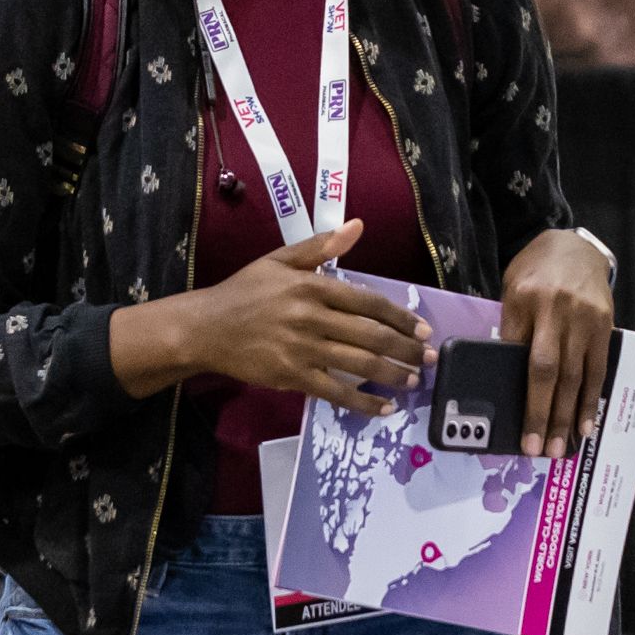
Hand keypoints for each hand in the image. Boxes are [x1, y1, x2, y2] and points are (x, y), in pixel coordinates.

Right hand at [131, 219, 432, 413]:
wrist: (205, 328)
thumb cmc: (244, 292)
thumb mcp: (280, 260)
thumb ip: (320, 247)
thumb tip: (357, 226)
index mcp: (311, 286)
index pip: (367, 301)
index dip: (399, 316)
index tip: (422, 329)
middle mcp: (311, 316)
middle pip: (370, 334)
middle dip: (405, 348)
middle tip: (428, 358)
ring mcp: (301, 349)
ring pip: (358, 363)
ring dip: (392, 374)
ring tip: (413, 381)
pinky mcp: (291, 376)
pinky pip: (335, 392)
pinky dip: (363, 402)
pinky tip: (385, 407)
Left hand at [500, 229, 614, 457]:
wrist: (574, 245)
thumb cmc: (535, 271)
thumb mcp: (512, 290)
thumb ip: (513, 327)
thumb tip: (509, 377)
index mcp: (524, 298)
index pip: (514, 353)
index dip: (516, 390)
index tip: (512, 422)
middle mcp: (555, 308)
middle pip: (546, 370)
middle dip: (543, 413)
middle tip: (538, 449)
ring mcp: (583, 317)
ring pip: (575, 375)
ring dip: (568, 414)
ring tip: (563, 446)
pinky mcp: (604, 324)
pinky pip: (598, 368)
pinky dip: (592, 399)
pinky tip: (586, 423)